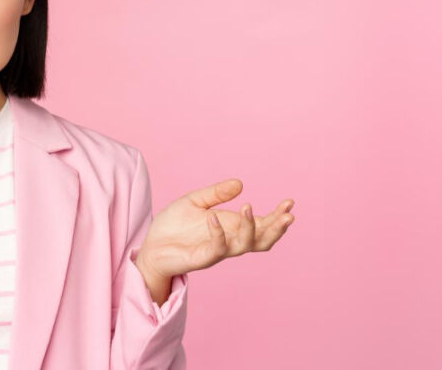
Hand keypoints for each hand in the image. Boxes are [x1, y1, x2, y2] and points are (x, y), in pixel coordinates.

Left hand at [136, 179, 294, 280]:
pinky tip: (212, 217)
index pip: (262, 223)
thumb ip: (216, 194)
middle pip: (263, 240)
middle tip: (288, 216)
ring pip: (245, 245)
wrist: (152, 246)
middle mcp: (230, 240)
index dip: (277, 215)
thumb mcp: (195, 202)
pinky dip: (218, 232)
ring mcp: (219, 250)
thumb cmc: (174, 226)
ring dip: (250, 227)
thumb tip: (240, 183)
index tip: (289, 202)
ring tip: (247, 207)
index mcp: (232, 227)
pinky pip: (217, 247)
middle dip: (276, 228)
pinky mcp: (204, 258)